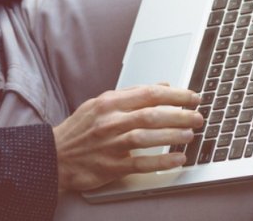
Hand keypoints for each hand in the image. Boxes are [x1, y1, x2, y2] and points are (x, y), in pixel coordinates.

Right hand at [52, 85, 202, 192]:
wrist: (54, 156)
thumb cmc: (80, 129)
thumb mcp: (100, 103)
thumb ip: (131, 94)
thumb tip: (163, 86)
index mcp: (108, 103)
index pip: (148, 93)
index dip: (175, 95)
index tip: (192, 97)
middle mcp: (110, 121)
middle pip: (151, 114)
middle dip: (180, 114)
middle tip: (198, 116)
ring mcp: (110, 144)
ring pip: (148, 137)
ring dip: (173, 135)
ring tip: (190, 134)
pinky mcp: (111, 166)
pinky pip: (141, 163)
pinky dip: (162, 161)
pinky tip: (178, 159)